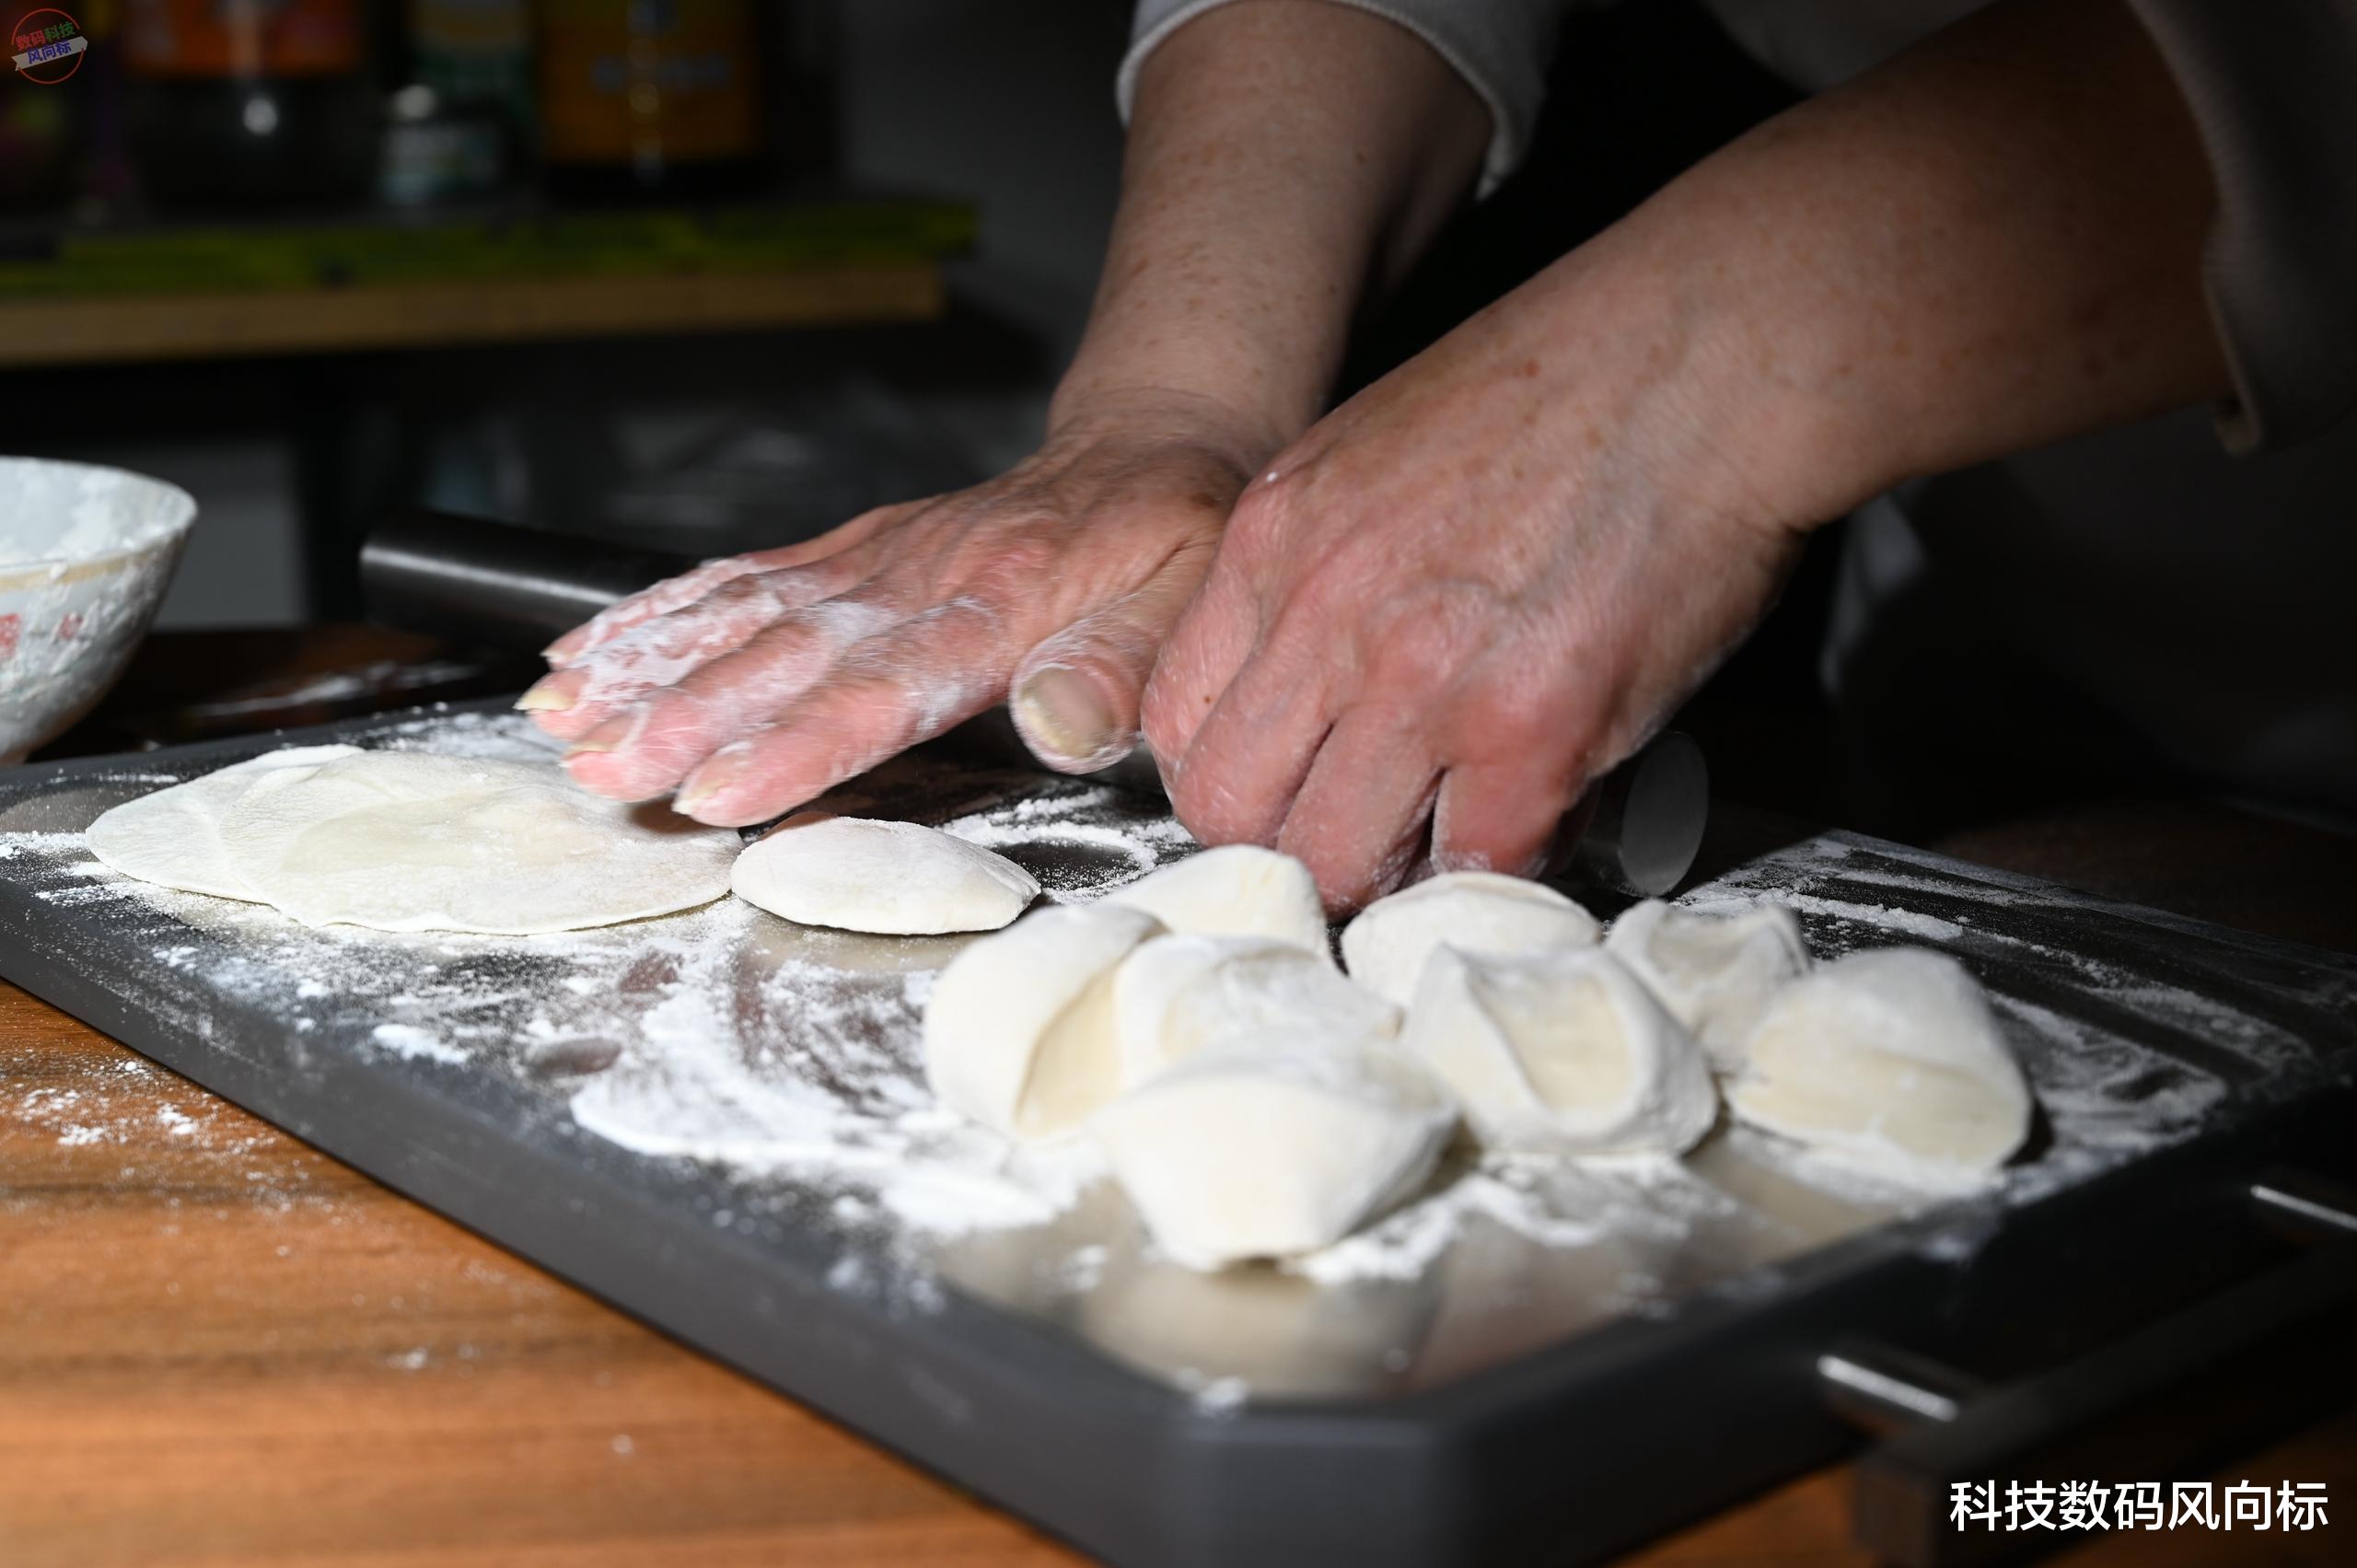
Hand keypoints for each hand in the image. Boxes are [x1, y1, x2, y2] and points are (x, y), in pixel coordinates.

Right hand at [521, 393, 1271, 824]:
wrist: (1154, 443)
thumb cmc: (1179, 538)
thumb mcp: (1191, 601)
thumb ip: (1124, 666)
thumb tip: (1060, 727)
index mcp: (1002, 596)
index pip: (883, 683)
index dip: (797, 741)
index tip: (719, 791)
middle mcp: (918, 569)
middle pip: (784, 651)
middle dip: (684, 714)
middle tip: (600, 771)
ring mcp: (875, 555)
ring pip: (742, 610)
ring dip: (647, 665)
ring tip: (561, 717)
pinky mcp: (850, 547)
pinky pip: (743, 575)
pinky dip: (660, 612)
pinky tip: (590, 647)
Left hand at [1142, 248, 1805, 911]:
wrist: (1711, 350)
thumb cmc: (1573, 383)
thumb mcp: (1376, 450)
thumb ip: (1321, 568)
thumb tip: (1316, 687)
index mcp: (1275, 537)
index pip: (1178, 720)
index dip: (1235, 770)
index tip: (1286, 780)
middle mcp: (1327, 614)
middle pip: (1234, 811)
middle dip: (1294, 840)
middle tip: (1365, 828)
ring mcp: (1423, 680)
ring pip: (1338, 860)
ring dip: (1393, 867)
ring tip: (1451, 826)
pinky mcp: (1532, 729)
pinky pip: (1479, 859)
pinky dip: (1505, 858)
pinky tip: (1540, 806)